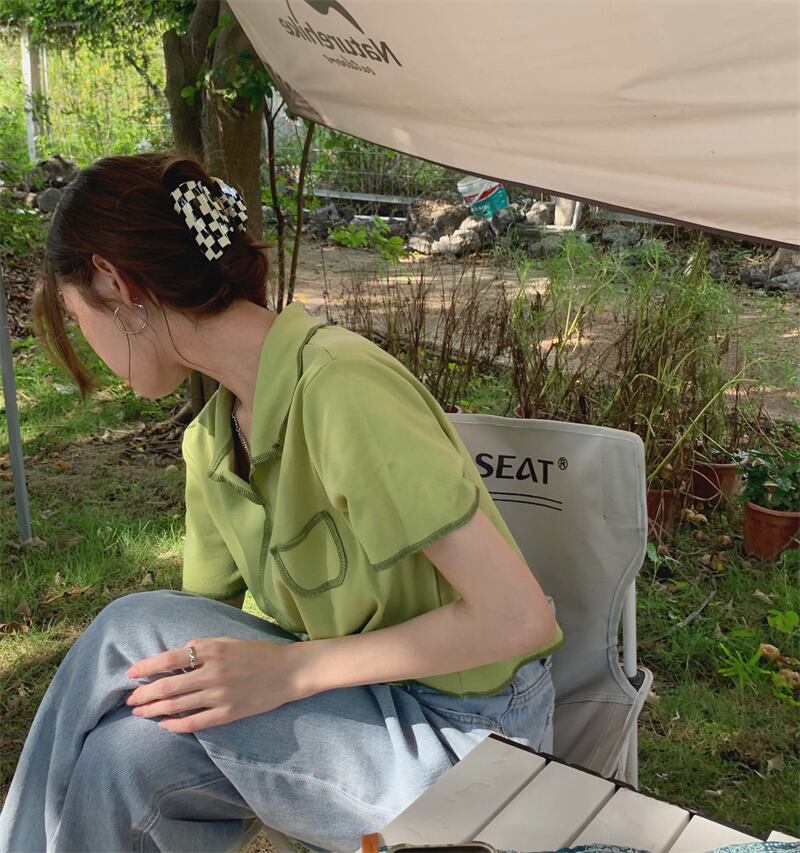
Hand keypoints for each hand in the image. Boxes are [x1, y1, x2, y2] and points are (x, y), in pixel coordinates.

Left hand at [125, 637, 299, 732]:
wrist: (289, 670)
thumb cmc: (257, 652)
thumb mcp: (228, 640)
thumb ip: (202, 646)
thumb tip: (175, 656)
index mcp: (212, 649)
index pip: (169, 659)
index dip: (146, 667)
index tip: (130, 673)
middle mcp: (213, 671)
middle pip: (168, 685)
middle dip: (144, 694)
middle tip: (129, 700)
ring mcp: (220, 694)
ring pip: (177, 705)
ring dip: (154, 710)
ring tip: (140, 712)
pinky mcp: (229, 713)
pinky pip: (195, 722)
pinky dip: (176, 725)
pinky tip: (164, 725)